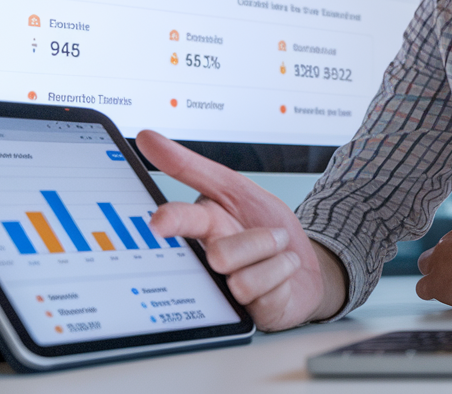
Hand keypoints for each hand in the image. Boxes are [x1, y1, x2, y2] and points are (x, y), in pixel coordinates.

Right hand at [137, 131, 345, 330]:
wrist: (304, 265)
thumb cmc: (265, 226)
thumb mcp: (238, 189)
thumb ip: (195, 168)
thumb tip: (148, 138)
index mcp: (203, 226)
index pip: (181, 221)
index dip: (170, 220)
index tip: (159, 222)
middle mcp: (209, 260)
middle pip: (218, 254)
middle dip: (251, 243)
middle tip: (268, 238)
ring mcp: (226, 289)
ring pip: (242, 276)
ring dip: (271, 255)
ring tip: (275, 252)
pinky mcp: (248, 312)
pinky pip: (263, 292)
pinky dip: (281, 274)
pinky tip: (280, 275)